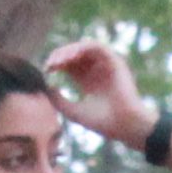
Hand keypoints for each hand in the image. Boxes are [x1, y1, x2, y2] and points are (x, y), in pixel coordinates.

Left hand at [36, 34, 153, 152]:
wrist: (124, 125)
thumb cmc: (102, 122)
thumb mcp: (73, 111)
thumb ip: (58, 101)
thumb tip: (47, 86)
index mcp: (88, 82)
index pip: (69, 65)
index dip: (56, 64)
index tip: (47, 70)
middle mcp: (96, 71)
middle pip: (74, 54)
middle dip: (59, 56)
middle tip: (50, 64)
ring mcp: (106, 66)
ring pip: (84, 48)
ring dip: (69, 50)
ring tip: (59, 60)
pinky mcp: (115, 61)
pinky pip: (97, 47)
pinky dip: (83, 48)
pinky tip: (72, 56)